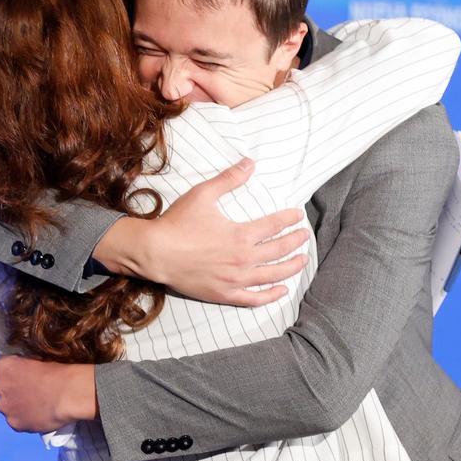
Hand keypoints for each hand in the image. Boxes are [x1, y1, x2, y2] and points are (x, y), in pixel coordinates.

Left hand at [0, 355, 96, 431]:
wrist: (68, 394)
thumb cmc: (58, 372)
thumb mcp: (38, 360)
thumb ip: (24, 367)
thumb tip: (25, 373)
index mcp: (4, 366)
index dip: (7, 371)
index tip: (17, 374)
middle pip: (0, 388)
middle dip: (11, 390)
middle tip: (29, 391)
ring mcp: (5, 407)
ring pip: (7, 406)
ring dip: (16, 406)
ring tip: (36, 406)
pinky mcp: (14, 423)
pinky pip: (16, 421)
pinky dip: (24, 419)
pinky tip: (38, 416)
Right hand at [94, 158, 309, 305]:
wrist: (155, 253)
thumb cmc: (177, 223)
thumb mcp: (203, 195)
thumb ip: (229, 179)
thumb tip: (250, 162)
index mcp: (241, 235)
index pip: (274, 225)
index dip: (289, 219)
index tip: (298, 215)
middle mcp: (243, 259)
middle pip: (279, 250)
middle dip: (296, 242)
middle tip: (304, 236)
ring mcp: (235, 280)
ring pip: (273, 276)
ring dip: (291, 268)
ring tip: (302, 261)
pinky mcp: (225, 294)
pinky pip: (254, 298)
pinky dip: (271, 295)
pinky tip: (282, 290)